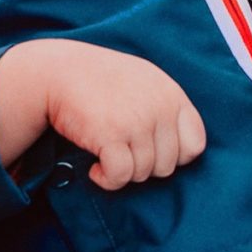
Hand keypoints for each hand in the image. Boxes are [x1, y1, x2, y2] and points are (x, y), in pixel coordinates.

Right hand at [0, 38, 205, 189]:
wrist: (57, 71)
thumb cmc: (99, 79)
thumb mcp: (143, 80)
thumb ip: (165, 108)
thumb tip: (184, 152)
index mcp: (171, 94)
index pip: (194, 144)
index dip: (173, 155)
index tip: (149, 149)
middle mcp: (159, 107)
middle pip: (167, 165)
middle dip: (143, 165)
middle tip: (119, 150)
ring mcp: (137, 121)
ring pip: (144, 173)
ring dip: (122, 171)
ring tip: (105, 153)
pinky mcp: (112, 135)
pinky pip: (121, 177)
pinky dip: (107, 180)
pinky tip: (95, 167)